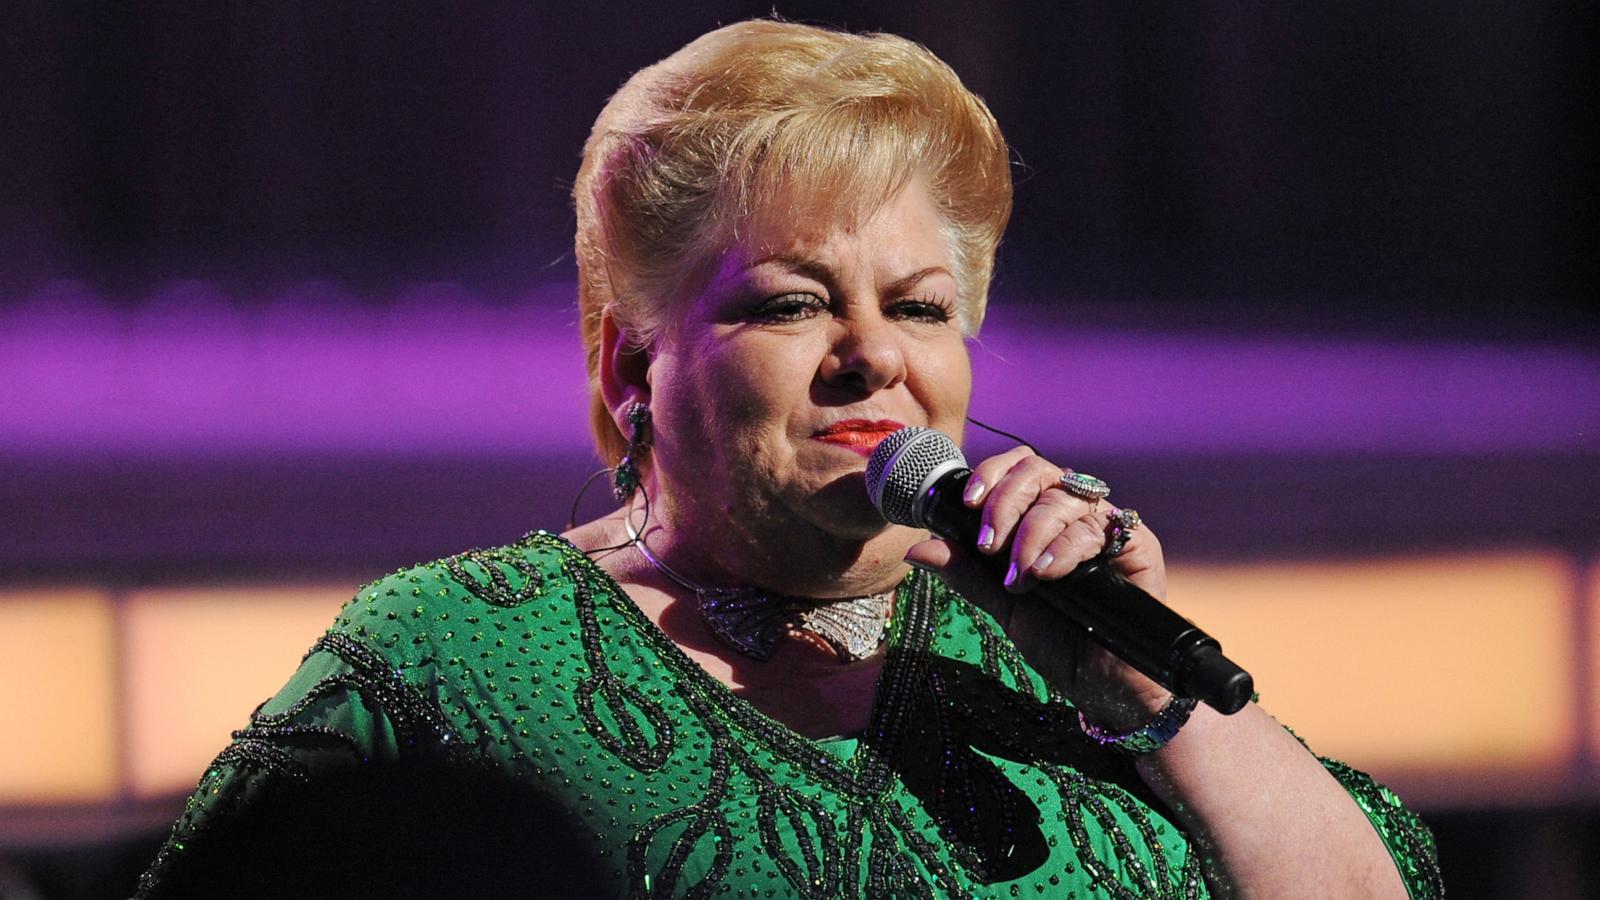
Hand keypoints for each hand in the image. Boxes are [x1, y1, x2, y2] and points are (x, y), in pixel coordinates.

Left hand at [902, 446, 1171, 728]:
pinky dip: (1063, 548)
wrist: (1105, 686)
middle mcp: (1075, 515)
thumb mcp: (1002, 606)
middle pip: (1040, 472)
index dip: (992, 474)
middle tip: (988, 545)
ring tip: (1020, 579)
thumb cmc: (1059, 642)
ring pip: (1064, 499)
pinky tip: (1046, 574)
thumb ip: (966, 573)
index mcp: (1042, 518)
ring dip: (1031, 535)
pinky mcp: (1138, 545)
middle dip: (1005, 502)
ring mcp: (1106, 527)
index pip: (1018, 470)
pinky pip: (1097, 528)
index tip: (968, 503)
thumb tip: (917, 549)